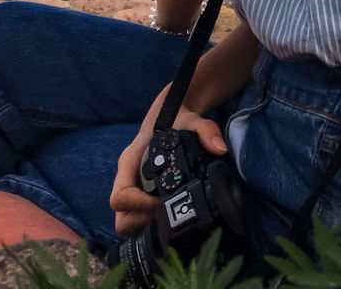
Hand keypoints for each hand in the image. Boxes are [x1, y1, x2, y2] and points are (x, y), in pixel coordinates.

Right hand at [110, 105, 228, 237]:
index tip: (161, 203)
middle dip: (142, 222)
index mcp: (130, 162)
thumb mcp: (191, 120)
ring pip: (127, 222)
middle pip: (121, 216)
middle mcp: (127, 178)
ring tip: (171, 216)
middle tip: (168, 214)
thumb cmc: (176, 118)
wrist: (172, 114)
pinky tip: (172, 216)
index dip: (139, 206)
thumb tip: (219, 149)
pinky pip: (137, 220)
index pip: (120, 197)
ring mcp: (133, 189)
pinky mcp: (140, 197)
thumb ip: (206, 130)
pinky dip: (150, 224)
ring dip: (146, 226)